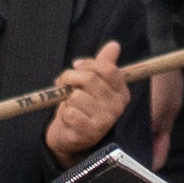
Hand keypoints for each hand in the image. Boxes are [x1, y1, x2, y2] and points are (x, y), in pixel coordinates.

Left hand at [43, 45, 131, 162]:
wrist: (70, 137)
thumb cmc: (82, 108)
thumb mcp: (93, 84)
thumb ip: (103, 65)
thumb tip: (114, 45)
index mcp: (121, 93)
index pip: (108, 69)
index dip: (88, 63)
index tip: (75, 64)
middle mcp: (117, 107)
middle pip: (89, 79)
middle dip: (69, 78)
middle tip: (62, 83)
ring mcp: (105, 121)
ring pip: (76, 96)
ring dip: (66, 99)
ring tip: (68, 106)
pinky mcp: (89, 133)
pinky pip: (70, 112)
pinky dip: (63, 113)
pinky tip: (68, 120)